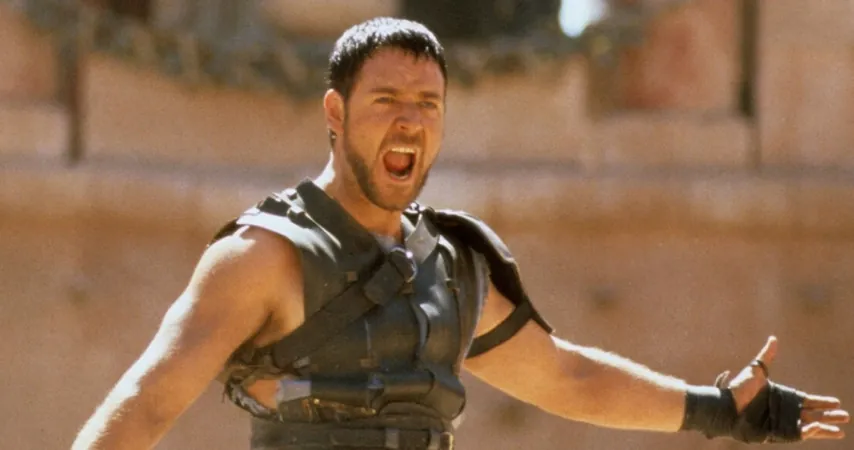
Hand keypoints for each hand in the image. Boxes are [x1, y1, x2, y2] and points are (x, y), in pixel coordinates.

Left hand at [715, 336, 849, 439]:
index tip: (836, 402)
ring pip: (809, 427)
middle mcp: (784, 411)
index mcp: (783, 397)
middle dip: (829, 416)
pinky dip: (809, 432)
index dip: (822, 402)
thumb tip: (773, 338)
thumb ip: (767, 357)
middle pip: (813, 415)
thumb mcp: (755, 370)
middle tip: (845, 416)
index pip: (808, 401)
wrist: (726, 406)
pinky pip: (797, 435)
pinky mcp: (776, 433)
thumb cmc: (738, 389)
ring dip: (824, 428)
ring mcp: (781, 423)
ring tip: (840, 431)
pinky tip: (819, 428)